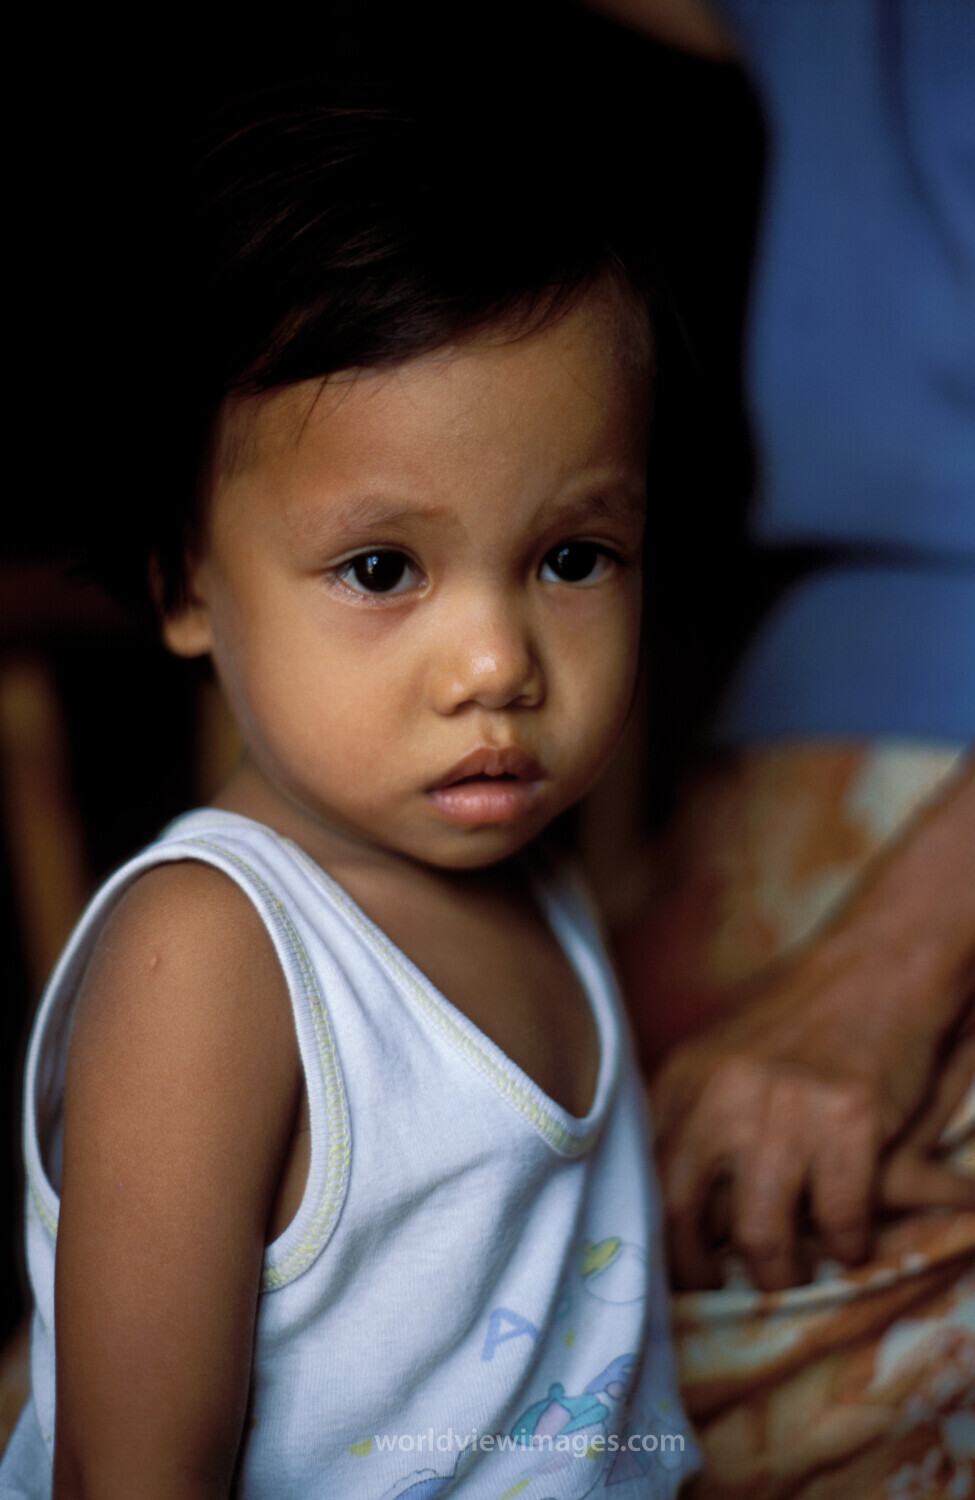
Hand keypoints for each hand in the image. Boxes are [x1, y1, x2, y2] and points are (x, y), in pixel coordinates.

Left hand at [650, 956, 974, 1292]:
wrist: (875, 968)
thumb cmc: (798, 1019)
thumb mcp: (719, 1056)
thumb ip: (691, 1116)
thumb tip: (667, 1202)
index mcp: (682, 1078)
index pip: (646, 1178)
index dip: (656, 1237)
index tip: (673, 1267)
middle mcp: (721, 1094)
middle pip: (685, 1217)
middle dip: (702, 1271)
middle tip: (724, 1285)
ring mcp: (785, 1107)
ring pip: (762, 1234)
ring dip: (780, 1270)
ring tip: (792, 1270)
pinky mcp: (849, 1119)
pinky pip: (839, 1220)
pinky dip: (847, 1245)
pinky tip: (851, 1239)